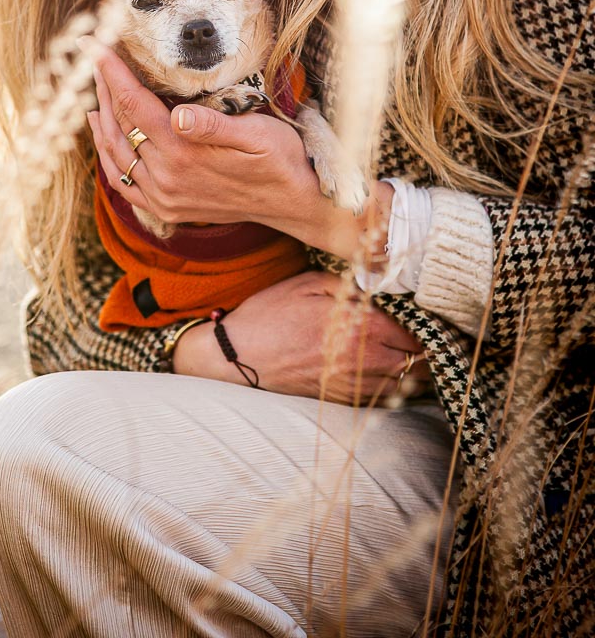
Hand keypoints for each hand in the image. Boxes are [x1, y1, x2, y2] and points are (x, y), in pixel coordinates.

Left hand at [86, 45, 387, 262]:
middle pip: (120, 125)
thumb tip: (178, 116)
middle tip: (94, 59)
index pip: (134, 105)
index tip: (94, 46)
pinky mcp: (167, 207)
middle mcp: (167, 179)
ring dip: (101, 120)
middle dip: (104, 88)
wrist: (295, 203)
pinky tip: (105, 136)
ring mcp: (164, 197)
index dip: (113, 73)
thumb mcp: (258, 134)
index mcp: (184, 154)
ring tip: (96, 91)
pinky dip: (108, 157)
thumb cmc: (281, 159)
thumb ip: (214, 126)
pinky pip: (123, 182)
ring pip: (116, 153)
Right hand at [174, 271, 430, 403]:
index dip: (433, 326)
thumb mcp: (310, 282)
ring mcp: (352, 383)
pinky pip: (384, 398)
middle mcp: (361, 359)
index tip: (442, 317)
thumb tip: (384, 283)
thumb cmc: (272, 313)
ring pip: (405, 385)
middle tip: (444, 338)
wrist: (237, 355)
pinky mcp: (341, 398)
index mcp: (359, 325)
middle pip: (418, 362)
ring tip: (431, 357)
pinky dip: (400, 388)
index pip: (415, 332)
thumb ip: (352, 283)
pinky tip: (403, 375)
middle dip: (433, 350)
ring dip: (422, 372)